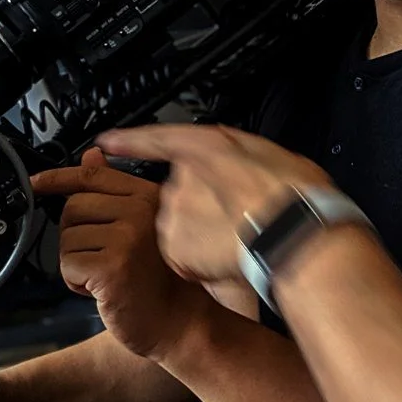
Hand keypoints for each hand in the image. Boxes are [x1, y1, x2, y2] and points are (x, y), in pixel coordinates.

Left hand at [32, 148, 216, 359]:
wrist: (182, 322)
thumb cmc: (162, 279)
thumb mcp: (142, 226)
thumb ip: (115, 190)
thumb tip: (91, 157)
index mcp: (147, 196)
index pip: (92, 176)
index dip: (57, 178)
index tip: (36, 182)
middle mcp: (140, 211)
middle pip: (72, 207)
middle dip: (75, 237)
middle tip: (102, 257)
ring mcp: (128, 238)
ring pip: (67, 238)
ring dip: (77, 262)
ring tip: (107, 275)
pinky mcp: (112, 266)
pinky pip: (67, 265)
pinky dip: (76, 282)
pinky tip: (102, 290)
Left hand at [96, 125, 333, 284]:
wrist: (294, 237)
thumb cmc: (295, 196)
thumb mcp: (271, 155)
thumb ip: (239, 152)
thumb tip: (232, 153)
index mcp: (206, 149)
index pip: (158, 140)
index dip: (131, 141)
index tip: (106, 143)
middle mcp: (182, 179)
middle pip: (180, 193)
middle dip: (200, 206)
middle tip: (235, 218)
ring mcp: (176, 215)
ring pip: (179, 225)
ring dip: (199, 234)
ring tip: (235, 242)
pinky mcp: (176, 248)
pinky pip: (181, 255)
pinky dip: (197, 261)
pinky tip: (226, 259)